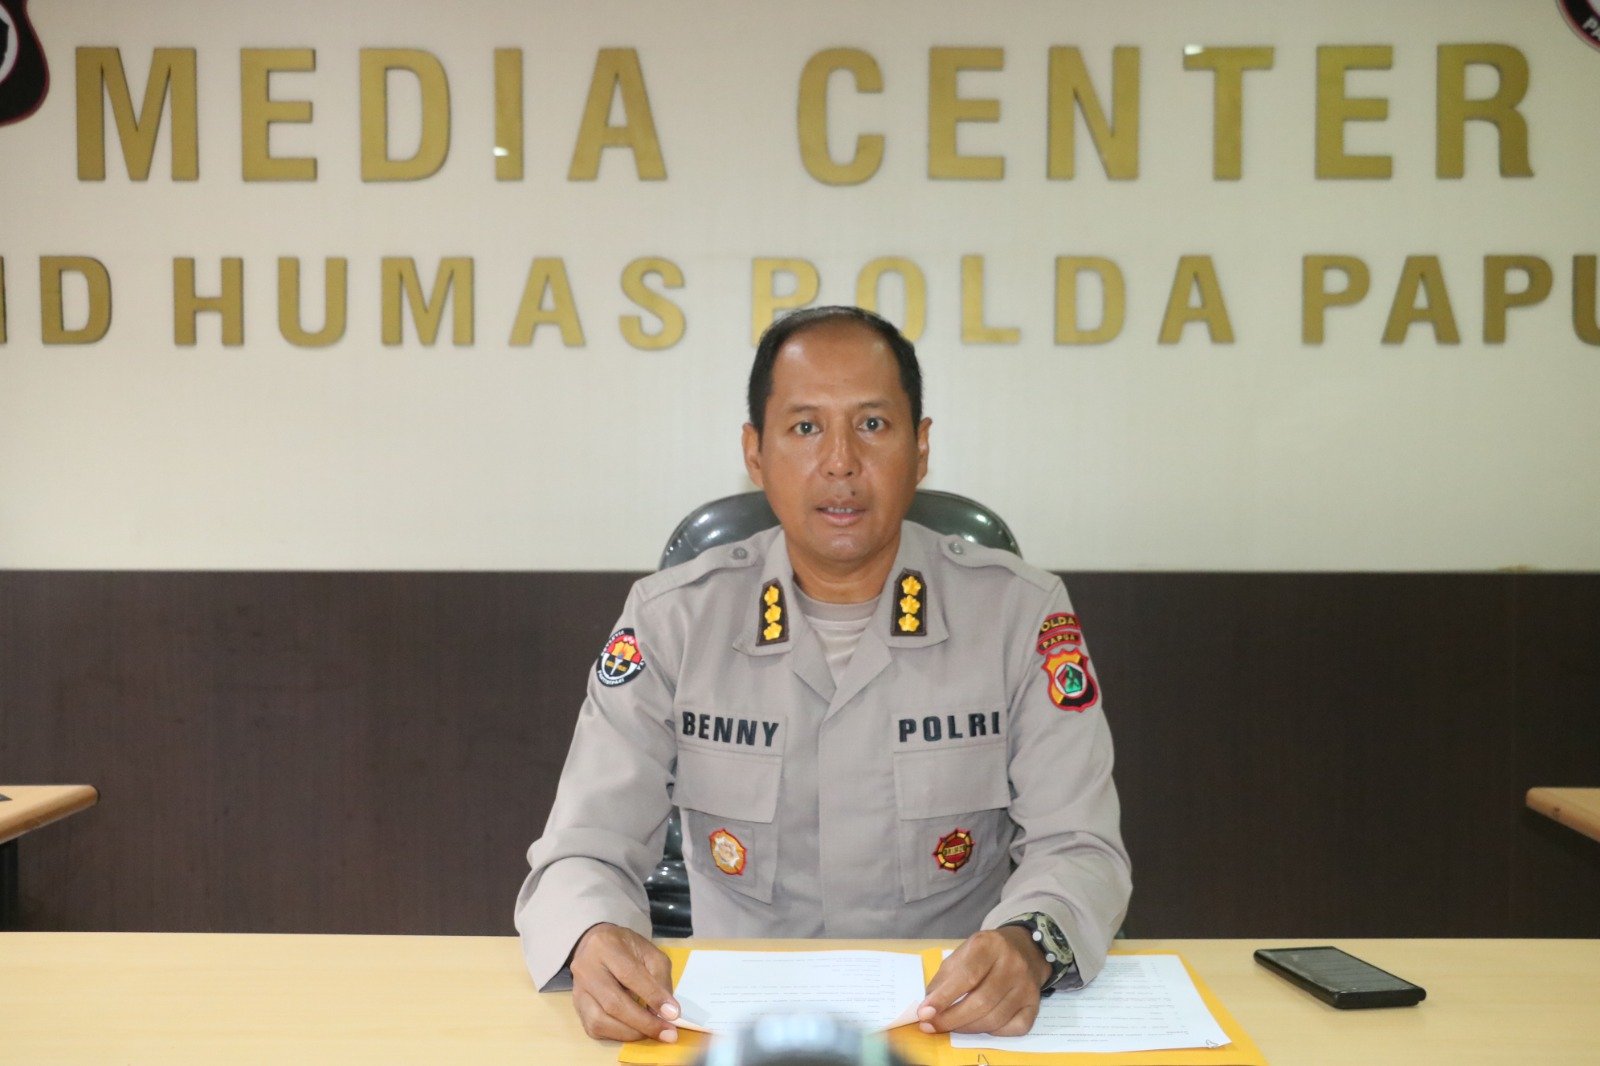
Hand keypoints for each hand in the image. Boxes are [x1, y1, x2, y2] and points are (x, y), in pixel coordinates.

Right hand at [569, 922, 679, 1042]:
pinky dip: (617, 1035)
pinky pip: (594, 1029)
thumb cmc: (626, 949)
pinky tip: (634, 1030)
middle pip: (613, 1003)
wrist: (594, 946)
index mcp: (605, 946)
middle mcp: (586, 968)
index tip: (673, 1014)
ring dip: (630, 1033)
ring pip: (600, 1021)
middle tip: (668, 1033)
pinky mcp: (576, 1007)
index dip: (652, 996)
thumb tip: (668, 1011)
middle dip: (644, 1022)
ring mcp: (578, 990)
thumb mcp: (649, 953)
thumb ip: (659, 979)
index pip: (630, 975)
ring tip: (652, 1033)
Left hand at [916, 926, 1050, 1036]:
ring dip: (968, 1028)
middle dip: (951, 1019)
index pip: (966, 976)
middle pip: (981, 1001)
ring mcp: (1027, 986)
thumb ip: (945, 976)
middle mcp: (1012, 964)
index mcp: (990, 945)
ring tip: (951, 1026)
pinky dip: (994, 1032)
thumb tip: (928, 1006)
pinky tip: (981, 1024)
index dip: (944, 997)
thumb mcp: (963, 952)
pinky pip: (1015, 1028)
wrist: (1026, 947)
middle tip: (931, 1026)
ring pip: (995, 1018)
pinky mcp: (1036, 1004)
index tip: (924, 1012)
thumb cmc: (988, 952)